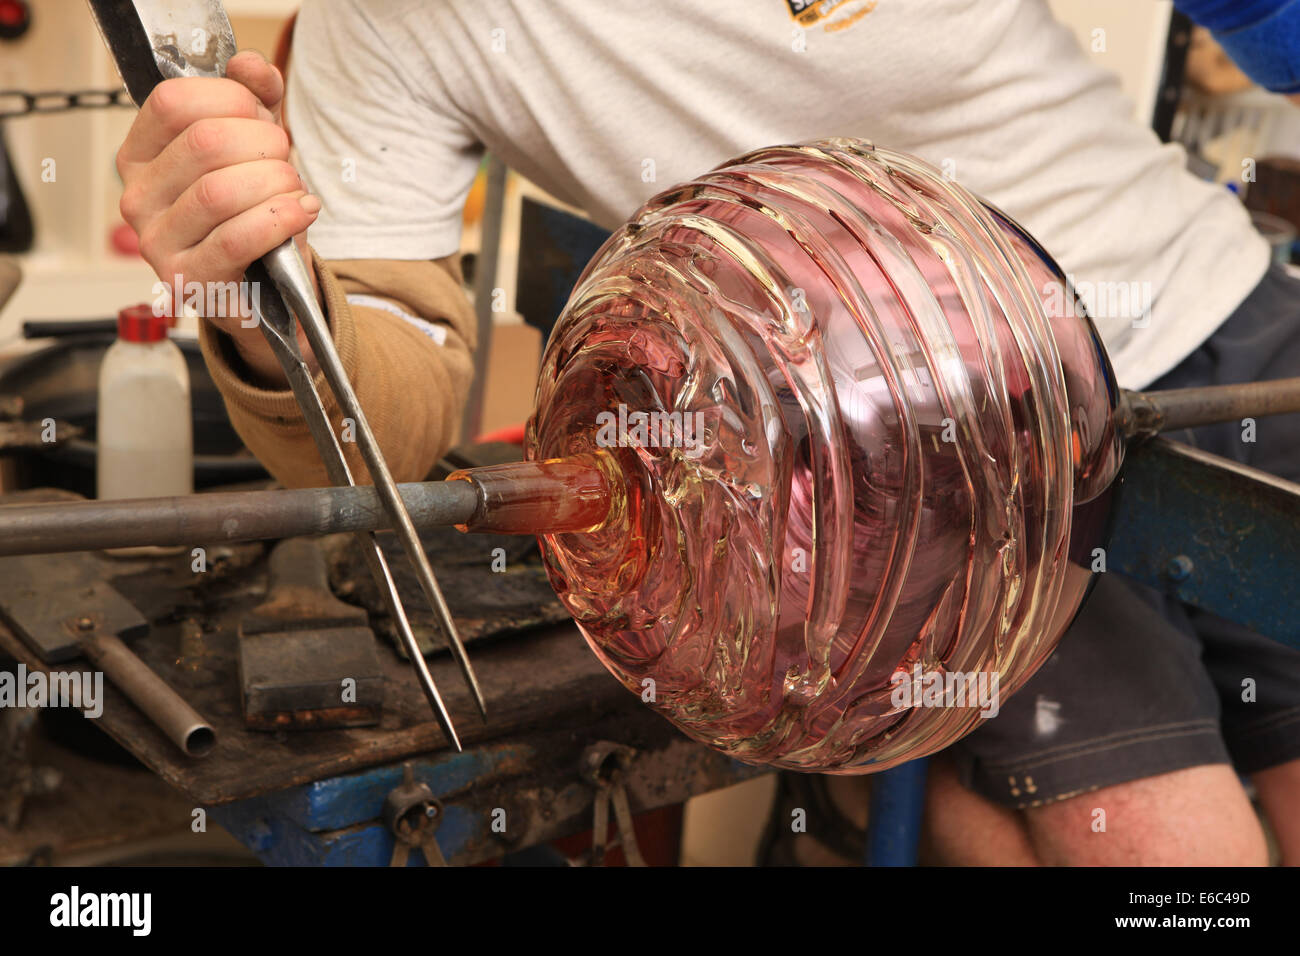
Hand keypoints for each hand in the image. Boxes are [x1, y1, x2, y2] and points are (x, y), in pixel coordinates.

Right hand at [116, 50, 320, 384]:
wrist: (267, 289)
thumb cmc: (253, 213)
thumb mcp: (255, 149)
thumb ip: (255, 99)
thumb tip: (251, 66)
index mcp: (141, 156)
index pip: (173, 103)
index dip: (230, 99)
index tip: (263, 116)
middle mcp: (138, 198)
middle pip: (204, 144)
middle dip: (264, 145)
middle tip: (286, 161)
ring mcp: (158, 243)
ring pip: (220, 192)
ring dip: (276, 183)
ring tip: (295, 190)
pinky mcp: (191, 281)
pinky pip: (238, 238)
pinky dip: (281, 219)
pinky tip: (302, 212)